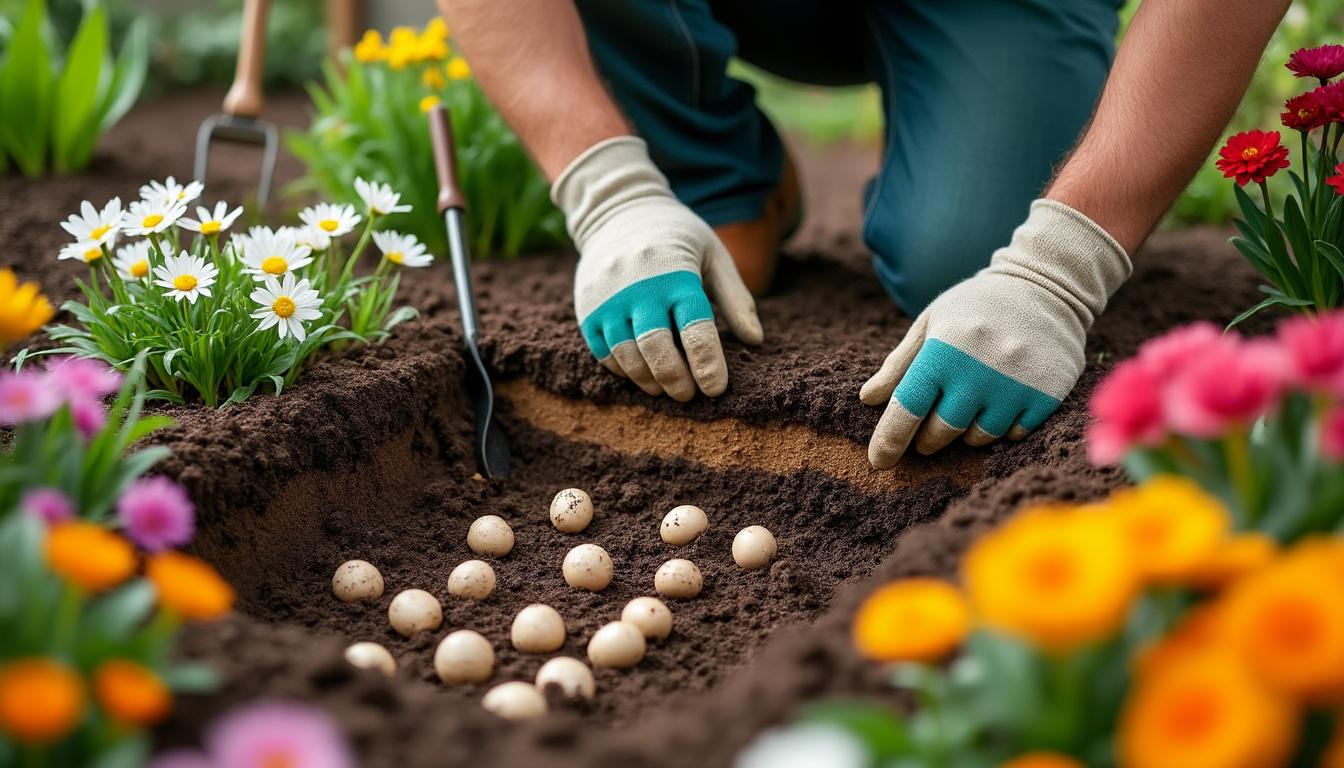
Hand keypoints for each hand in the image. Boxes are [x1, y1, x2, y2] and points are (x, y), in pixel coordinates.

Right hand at [553, 137, 762, 400]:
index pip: (695, 329)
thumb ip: (736, 298)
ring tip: (667, 389)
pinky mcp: (587, 309)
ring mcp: (607, 299)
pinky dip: (624, 370)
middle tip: (689, 395)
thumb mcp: (714, 256)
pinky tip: (641, 372)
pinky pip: (604, 352)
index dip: (707, 364)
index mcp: (677, 274)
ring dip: (649, 380)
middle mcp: (639, 287)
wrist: (618, 211)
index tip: (716, 389)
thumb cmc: (679, 237)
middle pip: (657, 348)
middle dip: (676, 380)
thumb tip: (756, 341)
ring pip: (627, 356)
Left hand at [860, 200, 1130, 467]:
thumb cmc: (975, 306)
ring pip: (977, 437)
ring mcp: (1016, 385)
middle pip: (940, 432)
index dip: (889, 439)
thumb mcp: (931, 322)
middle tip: (928, 430)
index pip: (908, 407)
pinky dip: (1001, 427)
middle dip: (928, 438)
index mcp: (944, 350)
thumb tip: (868, 400)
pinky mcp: (1046, 395)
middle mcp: (979, 370)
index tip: (878, 461)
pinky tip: (1001, 401)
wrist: (1046, 286)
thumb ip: (900, 363)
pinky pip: (1013, 434)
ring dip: (966, 432)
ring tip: (970, 404)